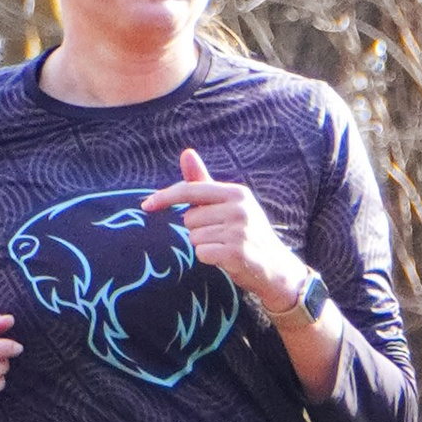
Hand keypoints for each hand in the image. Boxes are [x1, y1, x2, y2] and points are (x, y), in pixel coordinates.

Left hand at [141, 148, 304, 312]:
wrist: (276, 269)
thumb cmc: (247, 233)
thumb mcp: (229, 204)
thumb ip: (203, 181)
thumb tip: (186, 153)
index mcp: (236, 193)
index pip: (191, 190)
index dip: (165, 197)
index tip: (145, 205)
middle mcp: (239, 209)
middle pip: (189, 218)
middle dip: (197, 229)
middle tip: (221, 235)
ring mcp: (239, 231)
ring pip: (194, 237)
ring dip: (204, 245)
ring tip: (225, 246)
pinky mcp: (236, 253)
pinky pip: (201, 253)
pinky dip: (208, 258)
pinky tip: (226, 258)